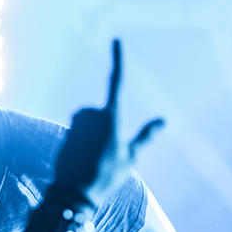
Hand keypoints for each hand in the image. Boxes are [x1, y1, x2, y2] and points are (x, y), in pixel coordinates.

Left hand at [53, 40, 162, 205]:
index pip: (117, 82)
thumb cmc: (107, 175)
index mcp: (112, 117)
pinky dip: (81, 137)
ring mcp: (78, 122)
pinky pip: (78, 128)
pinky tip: (81, 156)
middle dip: (104, 126)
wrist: (75, 193)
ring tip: (92, 154)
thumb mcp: (131, 156)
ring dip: (91, 131)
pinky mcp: (67, 129)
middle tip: (104, 151)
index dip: (117, 60)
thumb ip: (146, 136)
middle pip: (102, 111)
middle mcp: (93, 115)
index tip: (116, 39)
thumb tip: (164, 120)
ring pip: (88, 119)